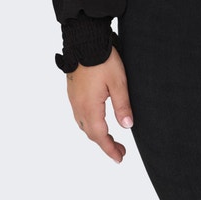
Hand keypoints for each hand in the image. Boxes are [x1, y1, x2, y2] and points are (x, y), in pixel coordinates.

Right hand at [65, 47, 133, 162]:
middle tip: (120, 150)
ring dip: (97, 134)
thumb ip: (122, 105)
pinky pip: (80, 115)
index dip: (110, 149)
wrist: (84, 41)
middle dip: (105, 144)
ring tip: (110, 138)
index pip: (100, 136)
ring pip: (84, 125)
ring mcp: (73, 100)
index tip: (120, 158)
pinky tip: (97, 119)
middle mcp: (78, 107)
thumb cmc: (102, 60)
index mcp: (89, 108)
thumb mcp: (118, 82)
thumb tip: (127, 126)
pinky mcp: (72, 92)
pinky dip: (90, 124)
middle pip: (91, 133)